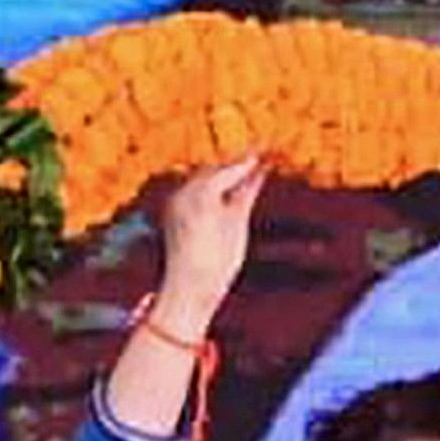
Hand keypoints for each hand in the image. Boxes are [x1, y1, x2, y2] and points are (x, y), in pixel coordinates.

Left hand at [153, 158, 266, 327]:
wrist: (189, 289)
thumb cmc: (217, 261)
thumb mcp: (237, 224)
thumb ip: (247, 192)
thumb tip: (261, 169)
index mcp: (202, 193)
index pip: (229, 170)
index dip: (249, 161)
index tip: (267, 151)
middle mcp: (184, 192)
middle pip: (215, 170)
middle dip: (235, 164)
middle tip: (258, 155)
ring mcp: (175, 201)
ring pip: (203, 178)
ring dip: (223, 174)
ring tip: (246, 171)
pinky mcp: (172, 211)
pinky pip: (194, 190)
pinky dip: (211, 187)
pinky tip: (226, 189)